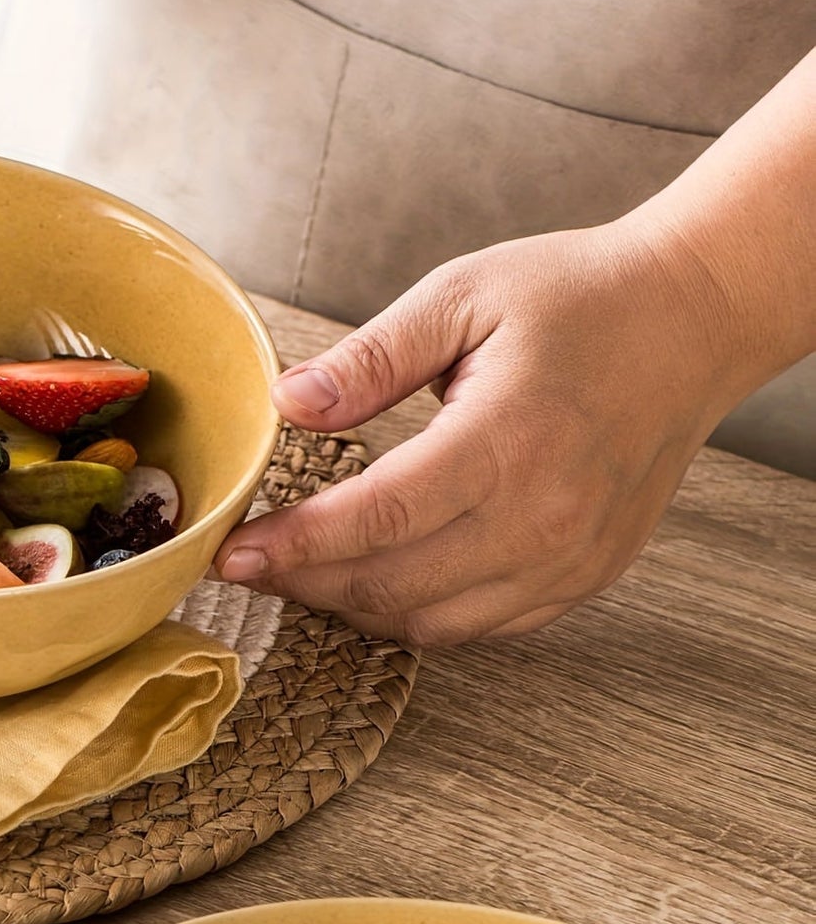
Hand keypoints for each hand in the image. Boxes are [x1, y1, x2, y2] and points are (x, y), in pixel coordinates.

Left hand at [212, 220, 756, 645]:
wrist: (693, 320)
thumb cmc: (575, 298)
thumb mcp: (461, 297)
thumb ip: (370, 359)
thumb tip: (289, 403)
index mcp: (507, 441)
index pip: (375, 519)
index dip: (293, 545)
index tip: (230, 551)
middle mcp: (544, 517)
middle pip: (392, 585)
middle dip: (305, 581)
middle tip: (251, 561)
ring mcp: (570, 558)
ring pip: (430, 621)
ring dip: (353, 606)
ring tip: (302, 571)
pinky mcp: (585, 577)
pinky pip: (480, 626)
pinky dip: (416, 615)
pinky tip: (376, 581)